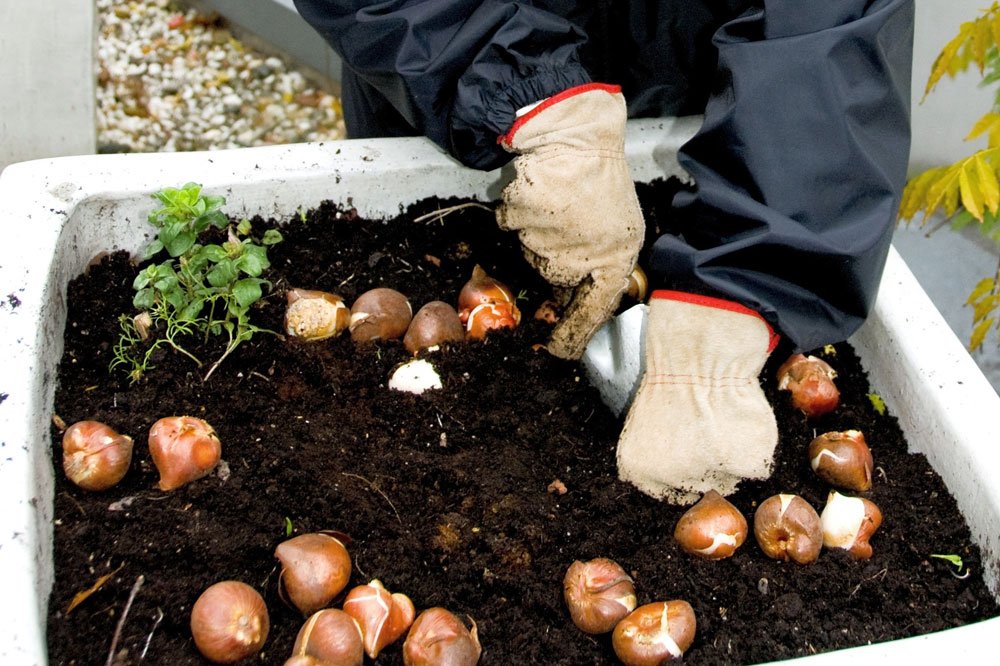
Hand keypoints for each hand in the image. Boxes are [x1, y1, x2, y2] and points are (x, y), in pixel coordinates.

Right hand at [497, 84, 643, 358]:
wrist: (575, 132)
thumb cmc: (598, 177)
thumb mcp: (615, 227)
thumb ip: (599, 264)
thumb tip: (571, 300)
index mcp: (617, 255)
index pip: (596, 306)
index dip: (575, 332)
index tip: (559, 351)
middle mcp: (585, 250)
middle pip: (552, 275)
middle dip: (552, 253)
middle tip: (566, 221)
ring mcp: (552, 233)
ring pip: (529, 248)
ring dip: (536, 228)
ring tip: (556, 200)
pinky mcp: (524, 214)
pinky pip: (510, 224)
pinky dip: (516, 210)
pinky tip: (537, 192)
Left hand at [616, 291, 779, 502]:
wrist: (699, 356)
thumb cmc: (672, 382)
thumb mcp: (646, 425)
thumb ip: (660, 458)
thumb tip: (677, 470)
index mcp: (639, 471)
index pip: (669, 492)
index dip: (686, 469)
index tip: (693, 448)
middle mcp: (672, 481)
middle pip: (702, 488)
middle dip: (709, 463)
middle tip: (710, 429)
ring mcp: (711, 476)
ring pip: (731, 479)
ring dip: (732, 455)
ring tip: (722, 420)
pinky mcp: (746, 466)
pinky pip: (757, 466)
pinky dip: (755, 445)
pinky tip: (739, 420)